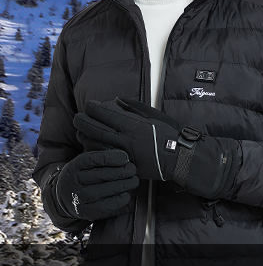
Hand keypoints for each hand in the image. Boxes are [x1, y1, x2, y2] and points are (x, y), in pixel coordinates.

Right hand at [53, 149, 137, 220]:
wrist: (66, 197)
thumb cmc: (85, 176)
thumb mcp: (87, 164)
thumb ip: (102, 158)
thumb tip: (125, 158)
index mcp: (73, 167)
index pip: (91, 160)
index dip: (109, 158)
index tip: (125, 158)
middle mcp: (73, 183)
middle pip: (100, 175)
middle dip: (121, 171)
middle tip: (132, 170)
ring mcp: (77, 198)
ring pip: (103, 191)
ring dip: (123, 185)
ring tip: (134, 181)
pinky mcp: (84, 212)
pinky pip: (103, 207)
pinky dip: (118, 200)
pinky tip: (126, 195)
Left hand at [73, 97, 238, 198]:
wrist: (181, 158)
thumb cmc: (171, 135)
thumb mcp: (155, 116)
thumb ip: (135, 108)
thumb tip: (117, 100)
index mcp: (133, 126)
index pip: (105, 114)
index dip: (93, 108)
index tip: (89, 105)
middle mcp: (125, 140)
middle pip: (95, 129)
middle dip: (82, 121)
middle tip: (78, 117)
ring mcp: (124, 154)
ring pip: (95, 145)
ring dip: (85, 136)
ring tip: (81, 131)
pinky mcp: (125, 165)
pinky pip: (103, 158)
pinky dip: (94, 151)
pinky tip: (91, 147)